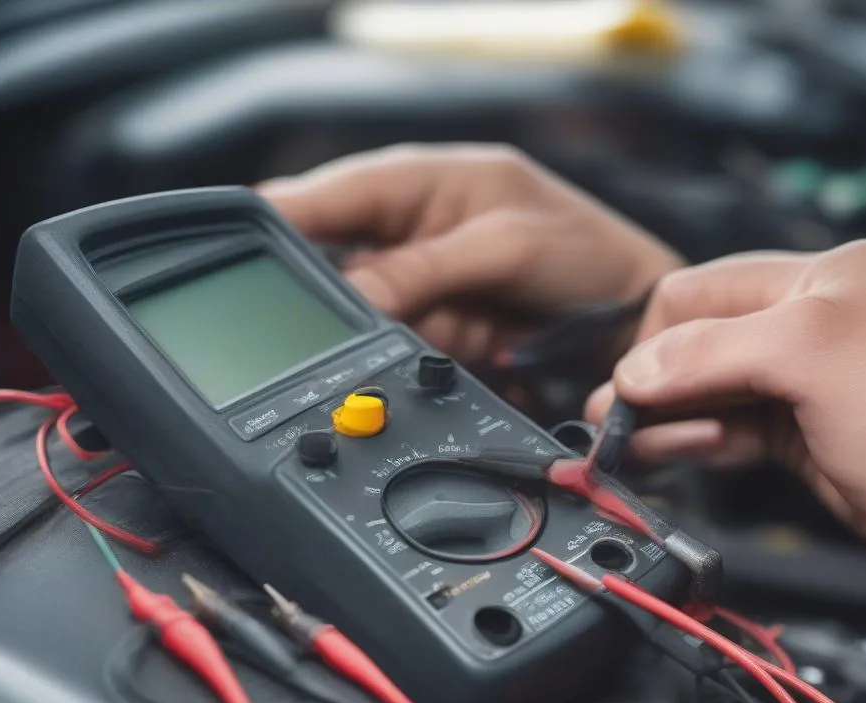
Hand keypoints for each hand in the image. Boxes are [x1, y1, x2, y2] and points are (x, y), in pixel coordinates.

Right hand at [258, 144, 680, 363]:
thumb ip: (423, 270)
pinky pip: (397, 346)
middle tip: (358, 326)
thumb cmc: (584, 252)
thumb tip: (352, 296)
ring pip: (361, 317)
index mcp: (416, 181)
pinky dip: (408, 358)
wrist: (628, 317)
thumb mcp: (504, 249)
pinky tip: (447, 351)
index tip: (237, 258)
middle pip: (329, 265)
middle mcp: (406, 230)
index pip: (323, 196)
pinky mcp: (433, 328)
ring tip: (441, 334)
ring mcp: (418, 284)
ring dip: (383, 336)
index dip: (277, 224)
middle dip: (336, 301)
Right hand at [585, 240, 865, 591]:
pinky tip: (676, 454)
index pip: (704, 292)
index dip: (654, 338)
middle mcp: (818, 326)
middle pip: (704, 342)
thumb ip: (712, 352)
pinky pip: (741, 431)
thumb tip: (636, 370)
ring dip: (672, 416)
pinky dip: (703, 442)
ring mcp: (817, 387)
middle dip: (654, 381)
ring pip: (717, 391)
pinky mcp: (817, 440)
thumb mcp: (814, 356)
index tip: (623, 390)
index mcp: (824, 280)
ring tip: (632, 447)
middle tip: (613, 425)